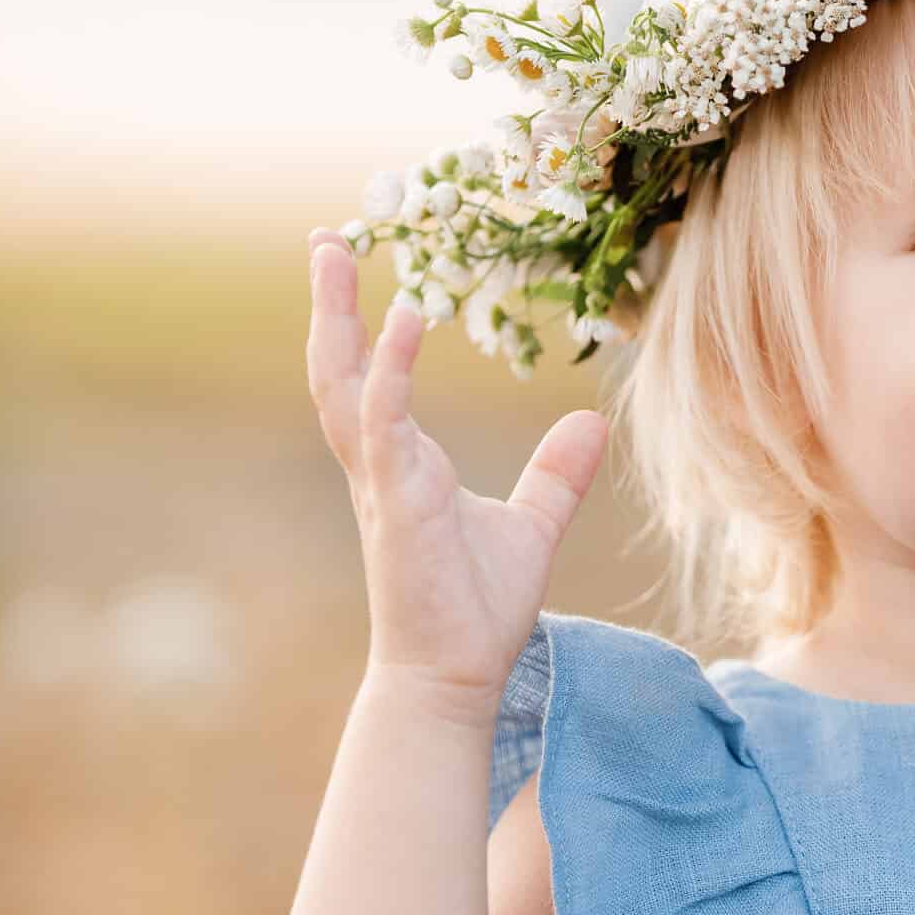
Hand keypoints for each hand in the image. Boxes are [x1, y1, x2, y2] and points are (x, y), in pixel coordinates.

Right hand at [305, 227, 608, 715]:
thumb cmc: (477, 609)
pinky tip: (403, 321)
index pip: (365, 378)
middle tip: (324, 237)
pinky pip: (385, 424)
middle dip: (328, 305)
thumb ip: (555, 475)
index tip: (355, 267)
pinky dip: (390, 371)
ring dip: (338, 319)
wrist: (455, 677)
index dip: (356, 325)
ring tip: (338, 254)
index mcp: (400, 465)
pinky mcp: (398, 505)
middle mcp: (380, 465)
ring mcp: (383, 483)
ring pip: (343, 386)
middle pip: (336, 368)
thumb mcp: (530, 528)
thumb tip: (589, 423)